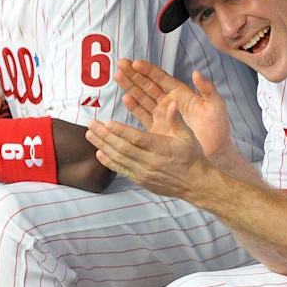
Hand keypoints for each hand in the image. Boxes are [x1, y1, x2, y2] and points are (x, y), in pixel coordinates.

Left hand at [85, 101, 212, 198]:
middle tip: (91, 124)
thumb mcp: (188, 135)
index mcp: (162, 148)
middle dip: (105, 135)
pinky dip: (109, 162)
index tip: (107, 122)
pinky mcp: (141, 180)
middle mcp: (151, 162)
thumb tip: (172, 102)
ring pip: (119, 159)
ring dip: (103, 146)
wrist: (196, 184)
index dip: (121, 131)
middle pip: (123, 148)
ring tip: (90, 135)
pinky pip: (122, 170)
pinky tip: (99, 153)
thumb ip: (176, 119)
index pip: (137, 139)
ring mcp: (145, 173)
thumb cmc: (192, 157)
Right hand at [115, 59, 233, 158]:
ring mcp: (163, 116)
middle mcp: (170, 103)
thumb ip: (207, 89)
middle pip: (148, 85)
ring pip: (142, 98)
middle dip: (134, 74)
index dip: (148, 70)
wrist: (216, 153)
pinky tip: (125, 99)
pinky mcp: (159, 130)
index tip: (135, 62)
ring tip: (118, 76)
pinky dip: (134, 107)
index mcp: (182, 94)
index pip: (161, 78)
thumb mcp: (216, 106)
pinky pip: (143, 116)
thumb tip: (197, 73)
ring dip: (130, 87)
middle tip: (120, 63)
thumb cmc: (218, 128)